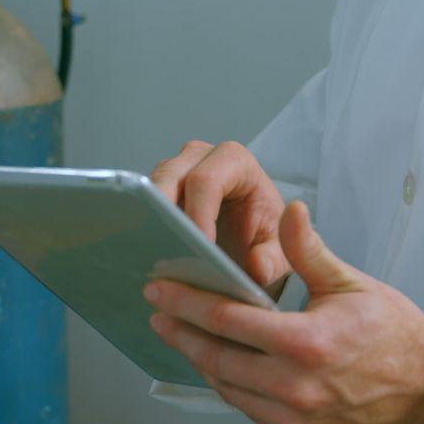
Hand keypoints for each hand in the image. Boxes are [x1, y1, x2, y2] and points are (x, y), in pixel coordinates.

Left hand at [144, 201, 423, 423]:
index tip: (162, 289)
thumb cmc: (395, 335)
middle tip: (159, 312)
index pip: (229, 319)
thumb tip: (290, 212)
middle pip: (217, 358)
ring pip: (228, 388)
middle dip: (182, 332)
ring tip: (182, 334)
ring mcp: (295, 418)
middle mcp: (296, 387)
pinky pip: (248, 410)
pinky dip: (229, 386)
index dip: (188, 302)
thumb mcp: (352, 284)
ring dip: (201, 360)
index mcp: (307, 343)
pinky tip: (219, 364)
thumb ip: (310, 251)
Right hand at [150, 140, 288, 287]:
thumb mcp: (279, 253)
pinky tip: (150, 249)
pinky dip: (145, 223)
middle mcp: (201, 156)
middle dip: (166, 214)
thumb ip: (274, 260)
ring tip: (159, 253)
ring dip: (152, 219)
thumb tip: (256, 266)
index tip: (200, 249)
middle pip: (170, 177)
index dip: (198, 214)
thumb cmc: (264, 236)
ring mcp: (176, 169)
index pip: (207, 180)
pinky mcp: (159, 187)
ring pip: (151, 188)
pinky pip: (143, 201)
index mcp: (235, 161)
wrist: (250, 237)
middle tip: (168, 251)